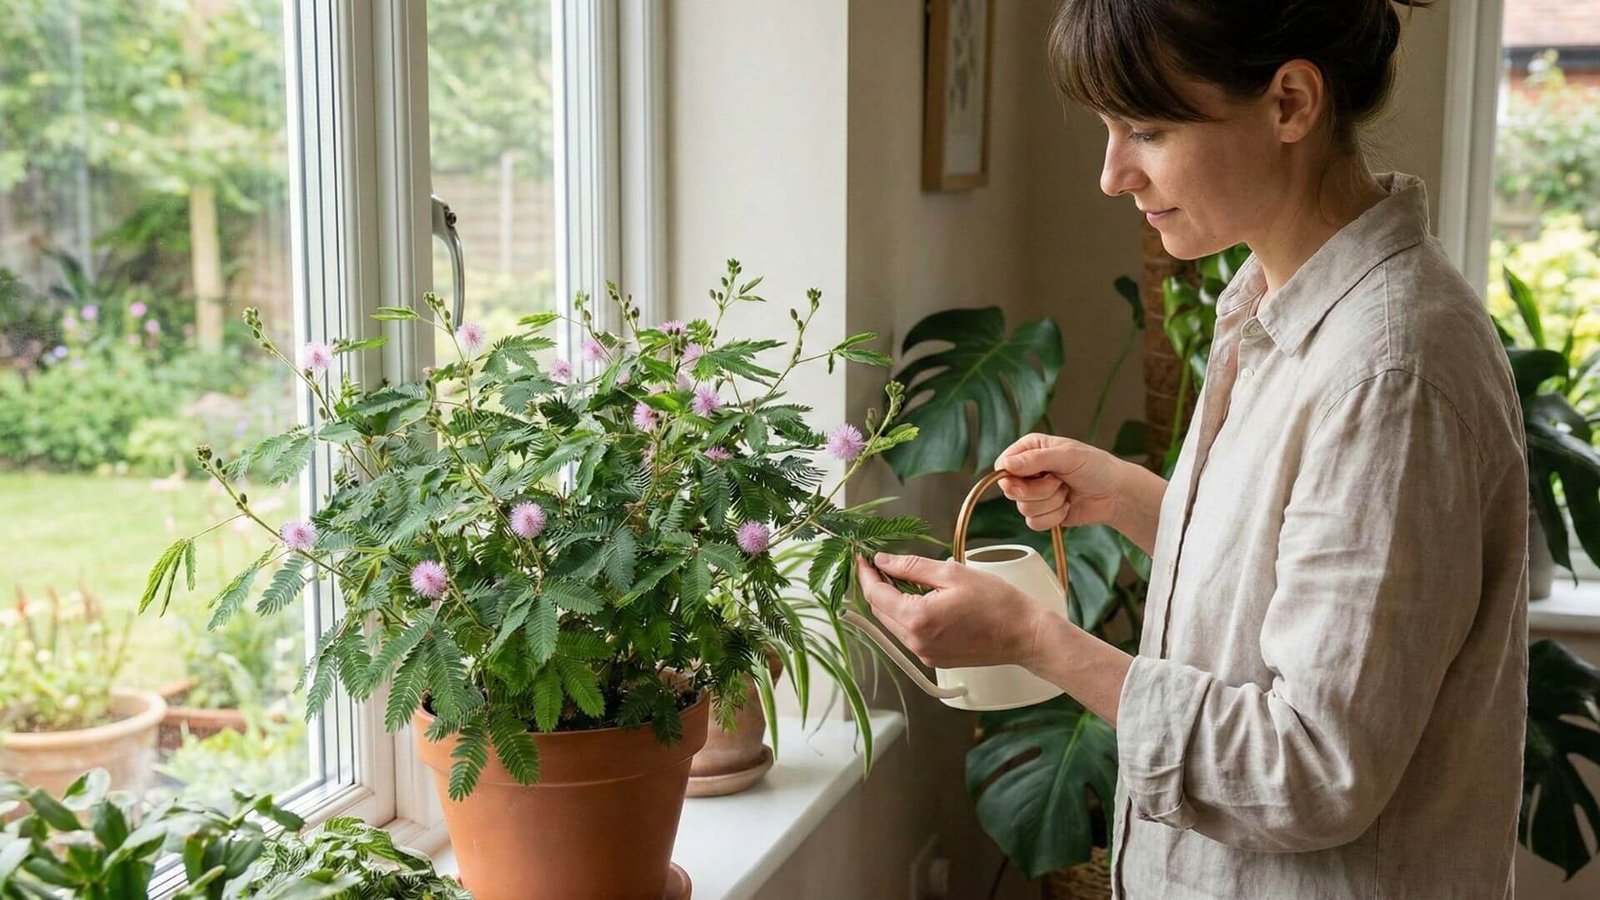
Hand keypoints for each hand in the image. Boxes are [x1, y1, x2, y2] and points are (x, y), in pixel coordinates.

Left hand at [854, 552, 1047, 669]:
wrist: (1024, 634)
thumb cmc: (997, 602)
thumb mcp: (952, 573)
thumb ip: (912, 566)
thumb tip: (883, 561)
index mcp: (918, 618)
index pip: (876, 595)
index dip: (865, 574)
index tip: (863, 557)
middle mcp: (916, 642)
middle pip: (880, 611)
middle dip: (876, 587)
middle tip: (880, 564)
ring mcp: (924, 654)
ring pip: (892, 624)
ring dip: (891, 602)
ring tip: (902, 578)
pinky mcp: (934, 659)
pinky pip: (908, 635)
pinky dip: (906, 616)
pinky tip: (919, 599)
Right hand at [992, 432, 1127, 530]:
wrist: (1116, 494)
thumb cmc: (1097, 467)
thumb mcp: (1068, 456)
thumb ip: (1035, 459)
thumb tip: (1006, 465)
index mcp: (1030, 449)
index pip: (1003, 465)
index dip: (1012, 476)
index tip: (1032, 477)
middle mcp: (1029, 471)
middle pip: (1011, 490)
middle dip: (1039, 490)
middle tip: (1058, 481)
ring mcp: (1035, 493)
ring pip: (1023, 508)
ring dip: (1051, 502)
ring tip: (1067, 491)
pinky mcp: (1043, 513)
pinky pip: (1034, 523)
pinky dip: (1054, 517)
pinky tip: (1067, 505)